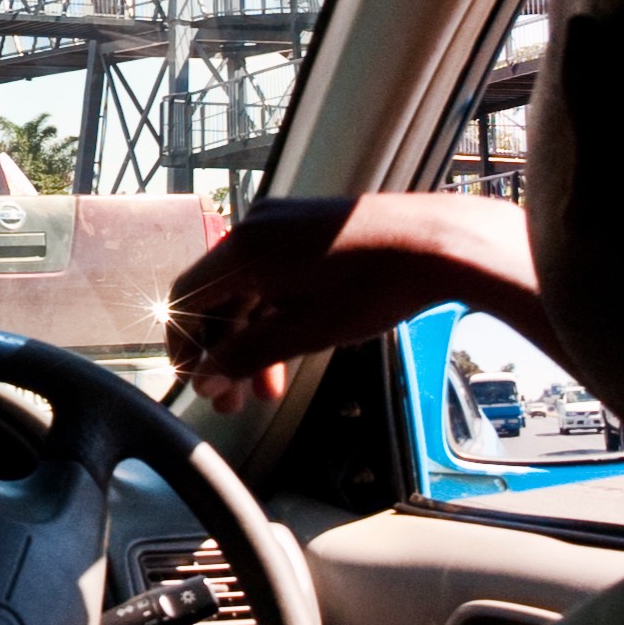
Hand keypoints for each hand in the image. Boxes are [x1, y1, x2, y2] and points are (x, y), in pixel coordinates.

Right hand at [166, 194, 553, 411]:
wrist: (440, 244)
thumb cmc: (376, 285)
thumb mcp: (305, 330)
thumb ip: (247, 355)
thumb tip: (205, 377)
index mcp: (244, 249)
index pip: (186, 298)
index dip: (183, 345)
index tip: (194, 382)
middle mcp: (254, 228)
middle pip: (216, 297)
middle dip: (222, 352)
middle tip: (232, 400)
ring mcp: (282, 224)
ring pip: (247, 290)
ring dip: (251, 340)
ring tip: (267, 389)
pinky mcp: (308, 228)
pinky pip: (272, 274)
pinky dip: (273, 314)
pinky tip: (290, 348)